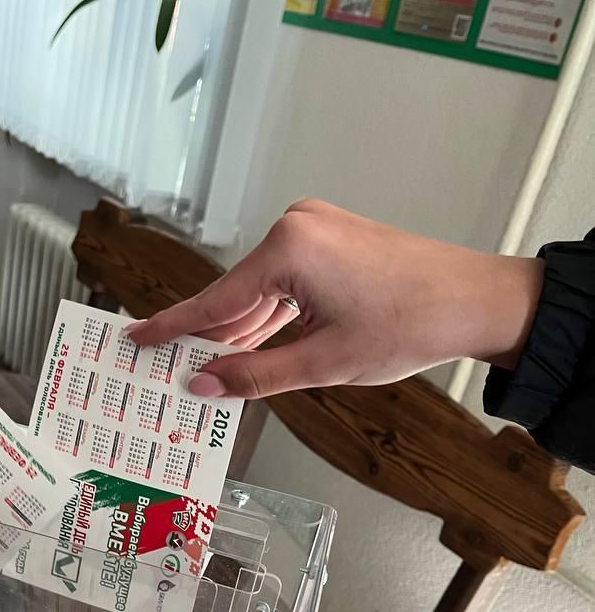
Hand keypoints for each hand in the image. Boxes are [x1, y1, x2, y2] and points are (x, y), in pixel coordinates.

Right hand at [129, 199, 543, 398]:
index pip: (213, 300)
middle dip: (206, 337)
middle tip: (167, 368)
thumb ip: (255, 375)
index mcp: (288, 247)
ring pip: (260, 292)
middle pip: (234, 294)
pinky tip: (251, 349)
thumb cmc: (411, 324)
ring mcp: (316, 229)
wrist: (478, 301)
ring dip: (241, 332)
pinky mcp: (332, 239)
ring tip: (207, 370)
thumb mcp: (323, 363)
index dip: (170, 327)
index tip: (135, 338)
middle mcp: (297, 226)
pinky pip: (285, 284)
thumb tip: (204, 385)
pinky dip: (270, 317)